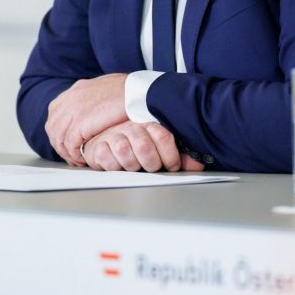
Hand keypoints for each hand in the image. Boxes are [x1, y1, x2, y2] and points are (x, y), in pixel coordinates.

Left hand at [45, 74, 128, 165]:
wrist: (141, 92)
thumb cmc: (132, 91)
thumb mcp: (108, 88)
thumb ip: (96, 97)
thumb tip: (94, 106)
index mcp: (78, 89)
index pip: (56, 111)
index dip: (60, 129)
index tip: (69, 141)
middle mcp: (71, 98)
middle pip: (53, 125)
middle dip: (59, 142)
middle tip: (70, 154)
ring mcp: (74, 109)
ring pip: (58, 136)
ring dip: (66, 151)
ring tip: (77, 160)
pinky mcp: (80, 122)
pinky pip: (69, 144)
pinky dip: (74, 154)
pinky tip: (82, 158)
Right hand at [82, 121, 204, 172]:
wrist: (105, 142)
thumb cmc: (136, 147)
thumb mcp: (159, 150)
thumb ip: (178, 156)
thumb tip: (197, 166)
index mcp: (149, 125)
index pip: (163, 136)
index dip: (170, 156)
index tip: (172, 166)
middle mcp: (131, 128)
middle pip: (144, 146)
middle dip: (152, 163)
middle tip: (153, 169)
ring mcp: (113, 135)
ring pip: (124, 151)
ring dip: (132, 165)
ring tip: (135, 167)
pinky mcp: (97, 146)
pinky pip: (107, 158)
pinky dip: (114, 166)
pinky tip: (118, 166)